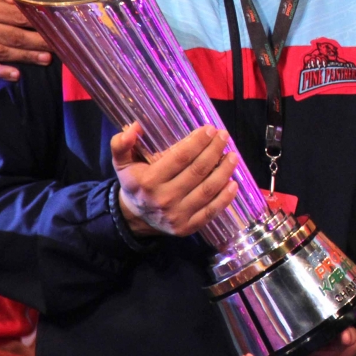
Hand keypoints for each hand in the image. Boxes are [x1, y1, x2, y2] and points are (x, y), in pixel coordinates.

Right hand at [0, 0, 50, 80]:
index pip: (18, 17)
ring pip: (4, 52)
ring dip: (27, 57)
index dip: (38, 23)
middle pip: (14, 37)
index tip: (55, 27)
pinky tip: (16, 75)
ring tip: (47, 58)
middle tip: (57, 45)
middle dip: (38, 42)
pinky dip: (0, 72)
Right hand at [111, 122, 238, 236]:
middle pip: (197, 171)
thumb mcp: (121, 163)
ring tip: (233, 156)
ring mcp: (177, 215)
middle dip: (214, 151)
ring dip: (224, 171)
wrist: (135, 218)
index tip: (210, 129)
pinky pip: (211, 212)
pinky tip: (233, 183)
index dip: (198, 142)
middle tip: (224, 136)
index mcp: (148, 181)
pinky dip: (225, 198)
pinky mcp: (187, 228)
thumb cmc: (134, 183)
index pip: (180, 157)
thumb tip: (134, 127)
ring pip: (207, 190)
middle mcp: (164, 199)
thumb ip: (121, 144)